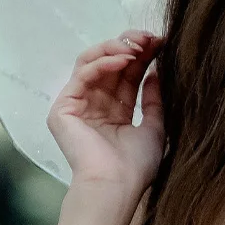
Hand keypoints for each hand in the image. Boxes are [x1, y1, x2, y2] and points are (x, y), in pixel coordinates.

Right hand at [46, 30, 164, 195]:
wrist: (116, 187)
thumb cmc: (135, 167)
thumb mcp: (153, 128)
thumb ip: (153, 101)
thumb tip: (156, 73)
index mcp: (114, 112)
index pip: (126, 75)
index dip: (142, 57)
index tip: (161, 42)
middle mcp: (94, 105)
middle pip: (109, 65)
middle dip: (129, 47)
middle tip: (149, 37)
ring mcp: (77, 105)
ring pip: (91, 63)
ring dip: (115, 49)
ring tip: (137, 45)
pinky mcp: (63, 108)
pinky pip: (83, 75)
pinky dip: (103, 62)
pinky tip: (124, 59)